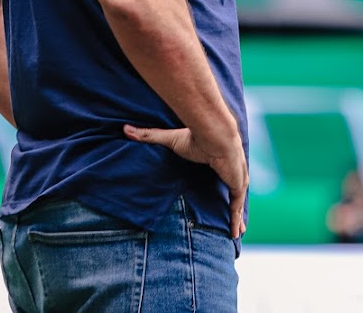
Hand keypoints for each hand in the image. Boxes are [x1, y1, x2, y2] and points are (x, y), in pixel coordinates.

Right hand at [124, 123, 247, 237]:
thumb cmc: (193, 136)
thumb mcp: (168, 139)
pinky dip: (236, 220)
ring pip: (236, 202)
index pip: (220, 174)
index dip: (220, 182)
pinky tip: (235, 234)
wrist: (214, 134)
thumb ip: (148, 136)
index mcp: (216, 160)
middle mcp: (229, 170)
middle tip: (235, 220)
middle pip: (232, 192)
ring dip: (237, 217)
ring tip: (237, 233)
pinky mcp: (237, 185)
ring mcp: (236, 179)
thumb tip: (124, 129)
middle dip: (234, 205)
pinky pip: (236, 206)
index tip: (219, 189)